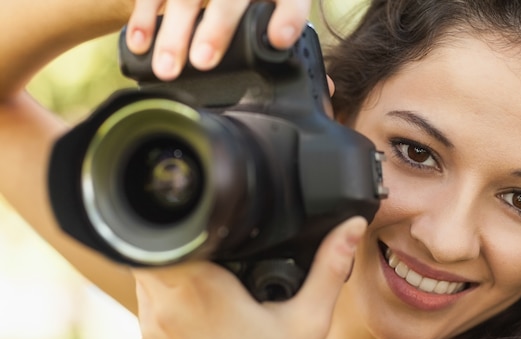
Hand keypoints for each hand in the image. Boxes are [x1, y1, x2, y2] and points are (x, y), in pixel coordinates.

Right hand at [125, 0, 310, 80]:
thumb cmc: (258, 3)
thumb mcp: (279, 12)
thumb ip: (294, 46)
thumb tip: (325, 90)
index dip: (288, 17)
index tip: (279, 40)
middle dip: (216, 27)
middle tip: (203, 62)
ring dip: (174, 31)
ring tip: (167, 69)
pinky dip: (144, 17)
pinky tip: (139, 45)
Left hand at [133, 217, 366, 338]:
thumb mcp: (310, 321)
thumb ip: (329, 267)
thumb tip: (351, 227)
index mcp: (202, 290)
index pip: (176, 234)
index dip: (191, 223)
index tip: (215, 226)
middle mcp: (166, 306)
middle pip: (159, 248)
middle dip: (188, 242)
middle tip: (220, 251)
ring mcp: (151, 329)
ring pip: (149, 274)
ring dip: (176, 267)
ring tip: (213, 277)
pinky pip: (150, 303)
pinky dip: (170, 295)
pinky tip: (201, 308)